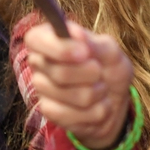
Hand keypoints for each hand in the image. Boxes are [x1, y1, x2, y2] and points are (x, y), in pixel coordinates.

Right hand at [25, 21, 132, 149]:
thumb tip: (76, 34)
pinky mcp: (48, 111)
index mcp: (48, 38)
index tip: (85, 53)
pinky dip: (95, 111)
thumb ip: (94, 43)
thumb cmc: (108, 67)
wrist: (113, 99)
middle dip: (91, 74)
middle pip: (60, 73)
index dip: (60, 48)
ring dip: (97, 93)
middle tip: (100, 71)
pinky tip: (95, 105)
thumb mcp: (110, 51)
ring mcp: (41, 88)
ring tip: (100, 88)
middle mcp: (39, 62)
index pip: (36, 39)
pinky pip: (74, 115)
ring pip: (74, 96)